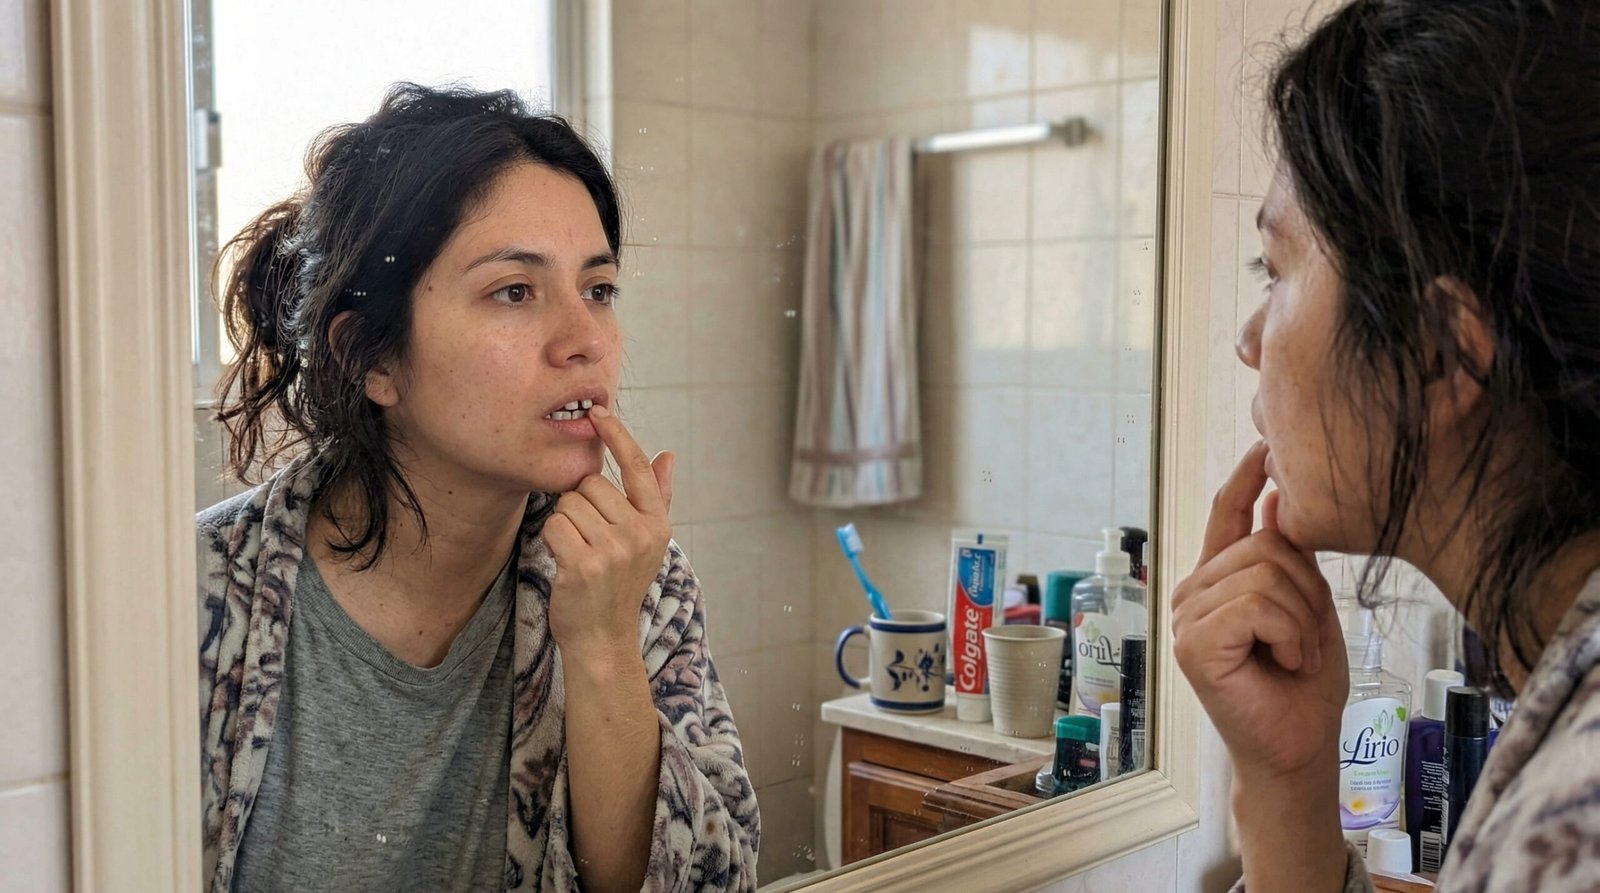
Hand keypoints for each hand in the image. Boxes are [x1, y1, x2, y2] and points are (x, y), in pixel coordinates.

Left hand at [543, 404, 675, 662]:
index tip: (599, 410)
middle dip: (580, 505)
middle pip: (591, 485)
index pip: (637, 467)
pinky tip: (565, 562)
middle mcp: (640, 534)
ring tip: (579, 553)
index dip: (617, 435)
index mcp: (657, 524)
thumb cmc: (618, 586)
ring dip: (565, 524)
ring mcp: (614, 551)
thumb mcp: (646, 542)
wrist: (603, 639)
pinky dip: (552, 541)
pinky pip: (555, 526)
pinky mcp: (584, 565)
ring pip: (569, 505)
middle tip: (589, 538)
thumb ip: (657, 497)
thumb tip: (669, 455)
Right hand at [1171, 441, 1347, 785]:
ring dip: (1301, 618)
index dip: (1246, 477)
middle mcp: (1191, 593)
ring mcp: (1186, 618)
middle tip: (1305, 639)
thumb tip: (1274, 496)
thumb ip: (1286, 558)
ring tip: (1294, 654)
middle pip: (1263, 544)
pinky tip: (1283, 661)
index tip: (1267, 448)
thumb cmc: (1302, 688)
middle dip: (1306, 589)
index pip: (1225, 513)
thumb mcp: (1306, 607)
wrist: (1298, 750)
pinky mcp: (1193, 644)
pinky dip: (1289, 634)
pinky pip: (1257, 605)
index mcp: (1215, 582)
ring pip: (1264, 574)